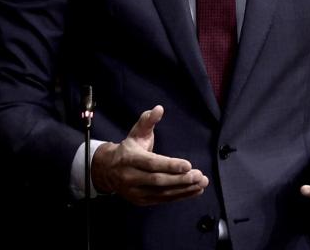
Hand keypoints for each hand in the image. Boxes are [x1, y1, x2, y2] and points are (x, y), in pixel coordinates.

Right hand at [91, 105, 208, 205]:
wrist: (108, 170)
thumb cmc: (129, 148)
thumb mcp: (137, 132)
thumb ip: (148, 121)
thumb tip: (159, 108)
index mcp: (129, 158)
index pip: (151, 163)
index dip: (170, 165)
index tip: (188, 165)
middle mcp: (130, 177)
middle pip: (158, 180)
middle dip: (180, 179)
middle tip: (199, 175)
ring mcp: (134, 191)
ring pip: (161, 193)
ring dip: (183, 189)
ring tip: (201, 183)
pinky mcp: (140, 200)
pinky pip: (162, 199)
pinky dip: (179, 196)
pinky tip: (194, 190)